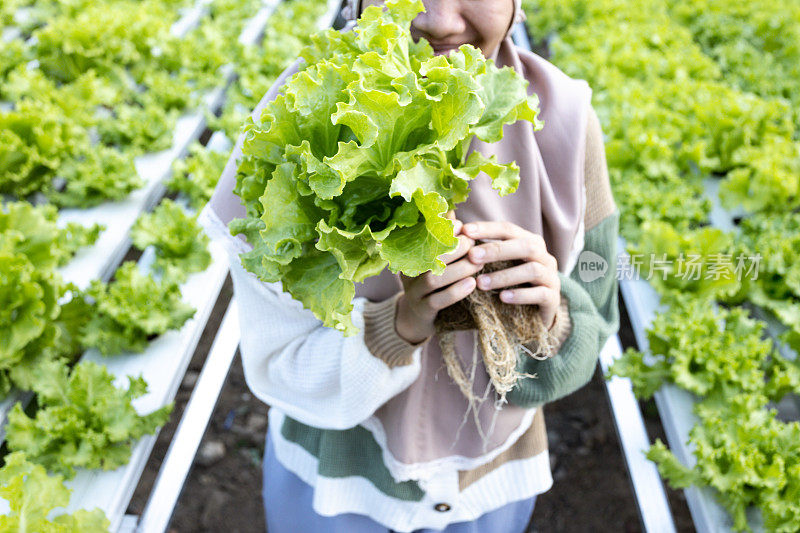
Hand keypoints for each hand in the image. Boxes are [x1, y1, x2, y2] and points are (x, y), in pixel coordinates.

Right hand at [395, 218, 481, 343]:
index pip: (423, 238)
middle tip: (474, 245)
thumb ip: (442, 238)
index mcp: (410, 255)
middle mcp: (408, 272)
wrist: (417, 318)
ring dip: (458, 269)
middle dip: (453, 249)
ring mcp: (413, 292)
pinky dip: (455, 291)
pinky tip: (472, 284)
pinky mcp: (422, 310)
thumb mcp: (435, 260)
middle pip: (428, 257)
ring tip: (478, 264)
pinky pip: (437, 300)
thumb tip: (451, 212)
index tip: (461, 226)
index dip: (442, 230)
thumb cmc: (432, 282)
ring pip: (433, 279)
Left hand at [461, 221, 560, 329]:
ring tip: (481, 283)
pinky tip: (502, 298)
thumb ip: (482, 252)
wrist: (534, 316)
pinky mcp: (553, 298)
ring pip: (532, 270)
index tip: (465, 231)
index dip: (487, 229)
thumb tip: (455, 233)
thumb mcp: (497, 266)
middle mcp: (544, 256)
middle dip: (497, 250)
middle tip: (472, 256)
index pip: (508, 229)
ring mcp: (551, 277)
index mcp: (529, 242)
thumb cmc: (510, 284)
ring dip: (505, 275)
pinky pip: (540, 294)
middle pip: (525, 246)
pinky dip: (520, 295)